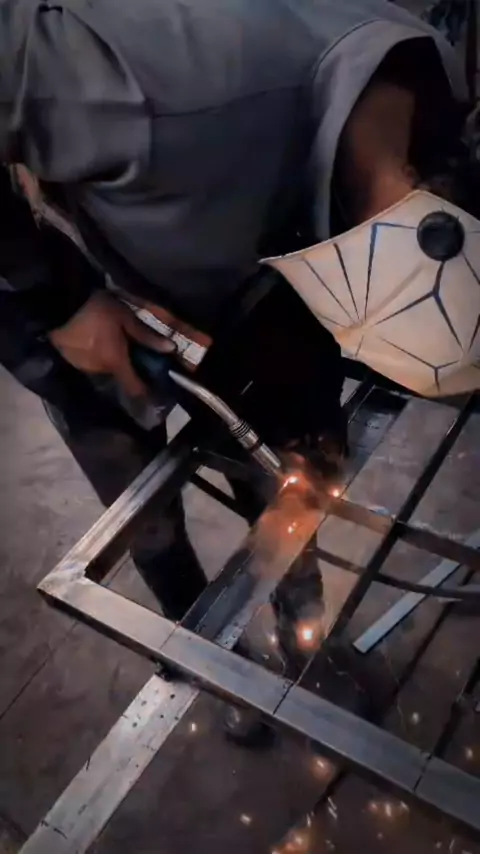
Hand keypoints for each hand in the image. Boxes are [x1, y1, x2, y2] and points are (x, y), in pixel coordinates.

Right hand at [49, 292, 175, 398]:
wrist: (58, 303)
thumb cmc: (96, 309)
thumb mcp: (125, 318)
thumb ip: (146, 336)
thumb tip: (171, 349)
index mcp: (116, 362)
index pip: (134, 388)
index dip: (145, 392)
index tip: (154, 388)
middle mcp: (99, 370)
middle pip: (119, 374)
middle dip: (125, 364)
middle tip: (129, 346)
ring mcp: (82, 366)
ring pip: (103, 367)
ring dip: (109, 358)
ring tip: (109, 339)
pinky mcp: (69, 359)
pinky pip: (88, 362)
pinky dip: (94, 354)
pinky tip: (93, 339)